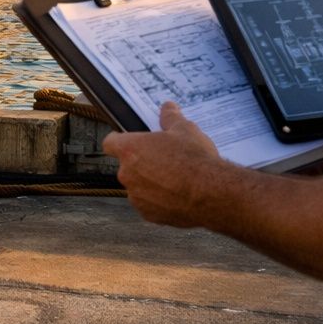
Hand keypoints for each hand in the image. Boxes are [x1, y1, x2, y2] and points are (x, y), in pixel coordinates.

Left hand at [102, 102, 224, 227]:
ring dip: (150, 183)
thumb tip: (167, 107)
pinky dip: (159, 201)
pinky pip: (149, 204)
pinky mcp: (149, 215)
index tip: (130, 142)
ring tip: (175, 180)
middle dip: (142, 163)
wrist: (212, 194)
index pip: (110, 142)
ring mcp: (137, 197)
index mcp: (130, 149)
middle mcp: (127, 174)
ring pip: (138, 186)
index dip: (119, 141)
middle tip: (165, 160)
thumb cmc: (195, 160)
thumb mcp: (185, 129)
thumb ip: (171, 117)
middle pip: (127, 166)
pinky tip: (178, 195)